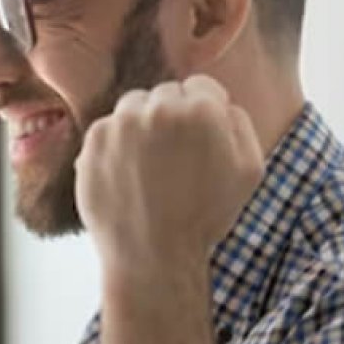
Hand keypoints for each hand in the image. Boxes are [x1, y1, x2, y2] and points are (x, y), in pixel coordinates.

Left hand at [74, 76, 263, 278]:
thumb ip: (239, 123)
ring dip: (141, 126)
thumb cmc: (205, 217)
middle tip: (173, 159)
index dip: (203, 114)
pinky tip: (127, 176)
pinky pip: (108, 128)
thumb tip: (221, 102)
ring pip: (134, 107)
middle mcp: (159, 108)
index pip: (201, 86)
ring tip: (149, 168)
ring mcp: (122, 123)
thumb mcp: (249, 170)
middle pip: (166, 94)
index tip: (197, 141)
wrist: (153, 256)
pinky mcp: (94, 141)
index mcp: (202, 110)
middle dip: (171, 118)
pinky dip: (115, 146)